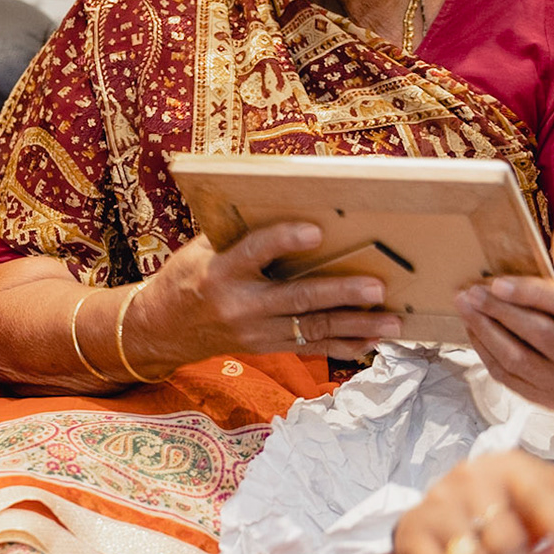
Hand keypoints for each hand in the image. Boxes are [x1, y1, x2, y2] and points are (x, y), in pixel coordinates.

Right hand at [125, 224, 402, 370]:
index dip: (285, 239)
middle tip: (377, 288)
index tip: (317, 230)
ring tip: (392, 321)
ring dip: (356, 326)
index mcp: (220, 271)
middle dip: (341, 294)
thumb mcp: (202, 249)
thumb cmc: (187, 277)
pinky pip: (311, 347)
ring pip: (312, 329)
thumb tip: (291, 206)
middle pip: (297, 299)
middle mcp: (239, 305)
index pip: (255, 251)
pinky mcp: (266, 348)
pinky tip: (372, 342)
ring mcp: (254, 333)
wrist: (161, 329)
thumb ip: (241, 235)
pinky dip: (344, 346)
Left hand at [455, 229, 553, 412]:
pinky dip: (487, 353)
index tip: (498, 282)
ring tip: (466, 308)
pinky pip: (510, 379)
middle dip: (501, 311)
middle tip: (471, 292)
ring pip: (520, 360)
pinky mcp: (551, 401)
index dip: (532, 293)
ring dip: (486, 332)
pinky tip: (475, 330)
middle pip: (542, 334)